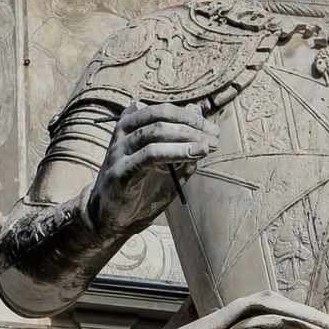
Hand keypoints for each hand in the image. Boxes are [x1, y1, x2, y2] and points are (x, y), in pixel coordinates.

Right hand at [89, 102, 217, 233]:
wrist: (114, 218)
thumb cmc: (141, 187)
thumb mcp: (165, 162)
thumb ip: (180, 139)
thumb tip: (198, 111)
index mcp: (130, 126)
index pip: (161, 110)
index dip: (189, 116)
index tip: (212, 129)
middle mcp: (122, 134)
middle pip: (159, 116)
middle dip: (191, 124)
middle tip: (214, 137)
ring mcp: (119, 152)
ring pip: (154, 132)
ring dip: (186, 136)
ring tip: (207, 146)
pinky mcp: (120, 171)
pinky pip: (150, 154)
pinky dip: (176, 151)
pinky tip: (195, 155)